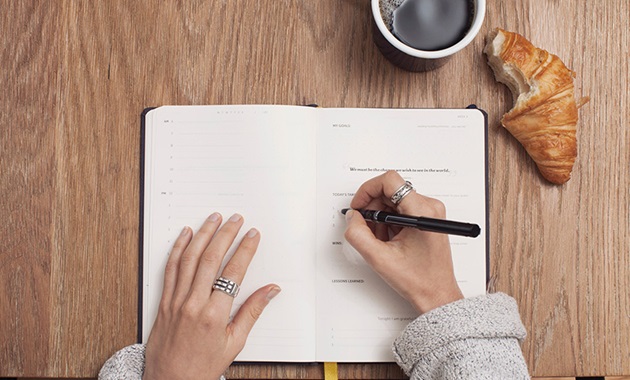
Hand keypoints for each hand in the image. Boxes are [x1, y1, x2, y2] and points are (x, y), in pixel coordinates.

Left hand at [143, 213, 280, 379]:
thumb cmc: (202, 367)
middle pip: (211, 259)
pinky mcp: (164, 301)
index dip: (245, 250)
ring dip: (203, 235)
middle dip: (225, 234)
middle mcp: (194, 304)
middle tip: (236, 219)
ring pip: (189, 259)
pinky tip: (186, 235)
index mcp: (215, 315)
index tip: (252, 235)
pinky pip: (170, 269)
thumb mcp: (234, 343)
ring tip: (214, 219)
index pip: (234, 272)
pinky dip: (178, 249)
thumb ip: (252, 312)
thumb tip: (270, 291)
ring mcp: (176, 301)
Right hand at [344, 171, 462, 313]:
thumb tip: (352, 217)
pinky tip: (389, 240)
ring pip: (394, 201)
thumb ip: (358, 234)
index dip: (368, 190)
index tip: (359, 205)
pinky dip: (389, 222)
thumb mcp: (379, 258)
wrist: (436, 295)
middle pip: (390, 190)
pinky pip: (401, 210)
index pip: (390, 181)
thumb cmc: (419, 280)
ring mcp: (429, 212)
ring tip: (380, 239)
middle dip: (373, 208)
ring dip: (380, 217)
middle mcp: (429, 207)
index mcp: (422, 211)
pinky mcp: (427, 218)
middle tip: (366, 227)